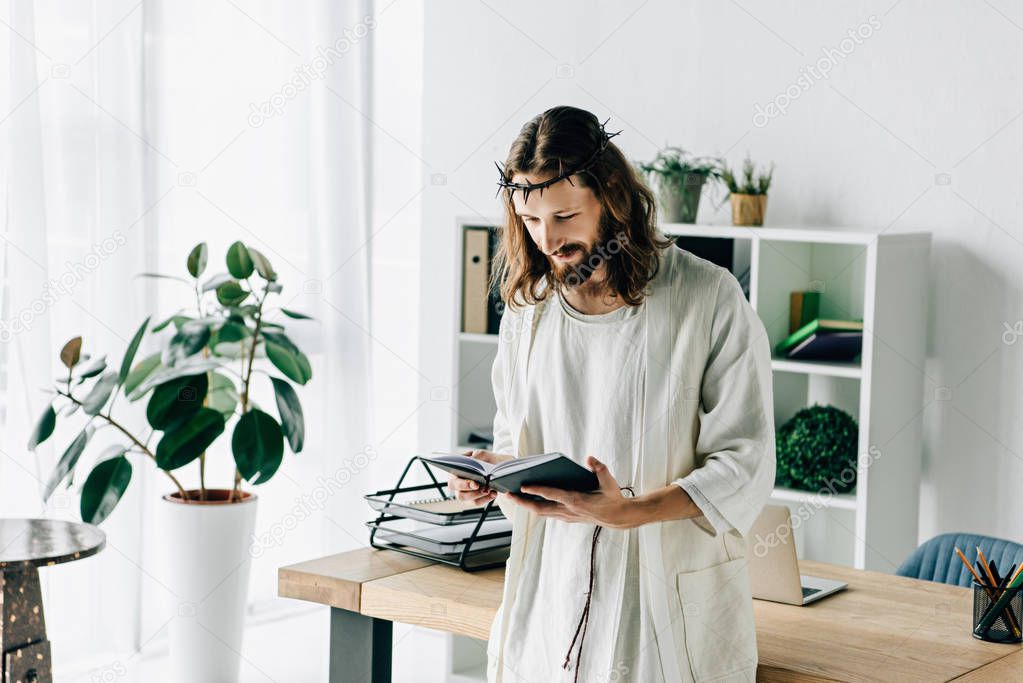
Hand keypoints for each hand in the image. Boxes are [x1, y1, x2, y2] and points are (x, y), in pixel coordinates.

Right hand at [447, 449, 513, 505]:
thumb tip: (474, 458)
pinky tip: (493, 494)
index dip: (462, 482)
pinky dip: (484, 499)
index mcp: (457, 468)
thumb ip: (479, 455)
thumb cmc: (489, 460)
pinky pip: (475, 502)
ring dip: (477, 495)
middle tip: (480, 487)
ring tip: (488, 490)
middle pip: (456, 489)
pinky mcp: (472, 498)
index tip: (474, 483)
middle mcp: (457, 481)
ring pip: (464, 497)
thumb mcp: (485, 454)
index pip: (453, 476)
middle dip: (468, 489)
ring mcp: (464, 490)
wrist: (499, 469)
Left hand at [508, 455, 641, 528]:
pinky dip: (535, 507)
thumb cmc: (612, 497)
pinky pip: (546, 513)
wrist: (618, 517)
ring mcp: (566, 516)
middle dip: (522, 502)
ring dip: (526, 505)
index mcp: (576, 501)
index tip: (523, 487)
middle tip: (507, 494)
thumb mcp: (609, 481)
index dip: (537, 490)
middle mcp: (568, 510)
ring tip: (512, 496)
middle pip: (540, 508)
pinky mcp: (566, 518)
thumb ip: (600, 468)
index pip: (552, 495)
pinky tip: (527, 500)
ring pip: (541, 512)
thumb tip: (589, 458)